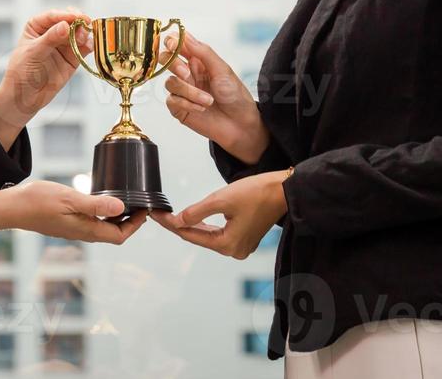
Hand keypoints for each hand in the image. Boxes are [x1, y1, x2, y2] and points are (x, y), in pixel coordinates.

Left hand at [0, 8, 88, 148]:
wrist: (24, 97)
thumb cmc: (21, 72)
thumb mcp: (32, 53)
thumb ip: (50, 39)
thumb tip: (65, 25)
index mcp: (37, 26)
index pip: (53, 16)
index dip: (66, 14)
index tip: (77, 17)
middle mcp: (52, 32)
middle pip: (70, 21)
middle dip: (78, 22)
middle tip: (85, 25)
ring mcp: (64, 44)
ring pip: (79, 32)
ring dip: (85, 33)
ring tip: (84, 40)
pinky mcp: (73, 57)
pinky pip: (84, 47)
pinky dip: (89, 45)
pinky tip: (89, 46)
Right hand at [0, 181, 146, 243]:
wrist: (12, 207)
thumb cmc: (38, 202)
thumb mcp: (70, 199)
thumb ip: (96, 204)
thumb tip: (121, 209)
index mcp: (86, 230)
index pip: (119, 236)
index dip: (135, 225)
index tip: (145, 210)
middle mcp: (82, 233)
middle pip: (113, 234)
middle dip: (130, 221)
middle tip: (140, 204)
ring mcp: (74, 229)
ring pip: (102, 228)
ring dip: (116, 217)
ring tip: (126, 200)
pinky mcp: (67, 223)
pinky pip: (91, 222)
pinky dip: (102, 213)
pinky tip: (101, 199)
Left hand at [152, 170, 288, 259]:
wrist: (284, 190)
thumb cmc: (257, 193)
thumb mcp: (221, 200)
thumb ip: (196, 212)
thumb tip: (177, 221)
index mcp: (228, 245)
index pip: (191, 235)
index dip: (171, 224)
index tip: (156, 215)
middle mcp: (234, 251)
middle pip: (198, 237)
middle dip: (179, 225)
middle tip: (160, 214)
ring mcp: (241, 246)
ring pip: (209, 236)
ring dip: (192, 225)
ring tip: (171, 216)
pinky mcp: (246, 237)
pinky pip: (220, 234)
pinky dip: (207, 225)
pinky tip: (194, 218)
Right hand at [162, 32, 268, 163]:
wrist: (240, 125)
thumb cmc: (235, 96)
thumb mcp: (222, 70)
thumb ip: (203, 52)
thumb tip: (185, 35)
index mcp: (198, 60)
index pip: (177, 44)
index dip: (172, 41)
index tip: (174, 44)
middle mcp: (188, 73)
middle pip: (166, 60)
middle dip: (174, 64)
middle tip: (186, 73)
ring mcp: (182, 91)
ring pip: (170, 82)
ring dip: (189, 91)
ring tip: (208, 100)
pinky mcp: (179, 108)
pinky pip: (172, 100)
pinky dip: (187, 104)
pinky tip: (202, 108)